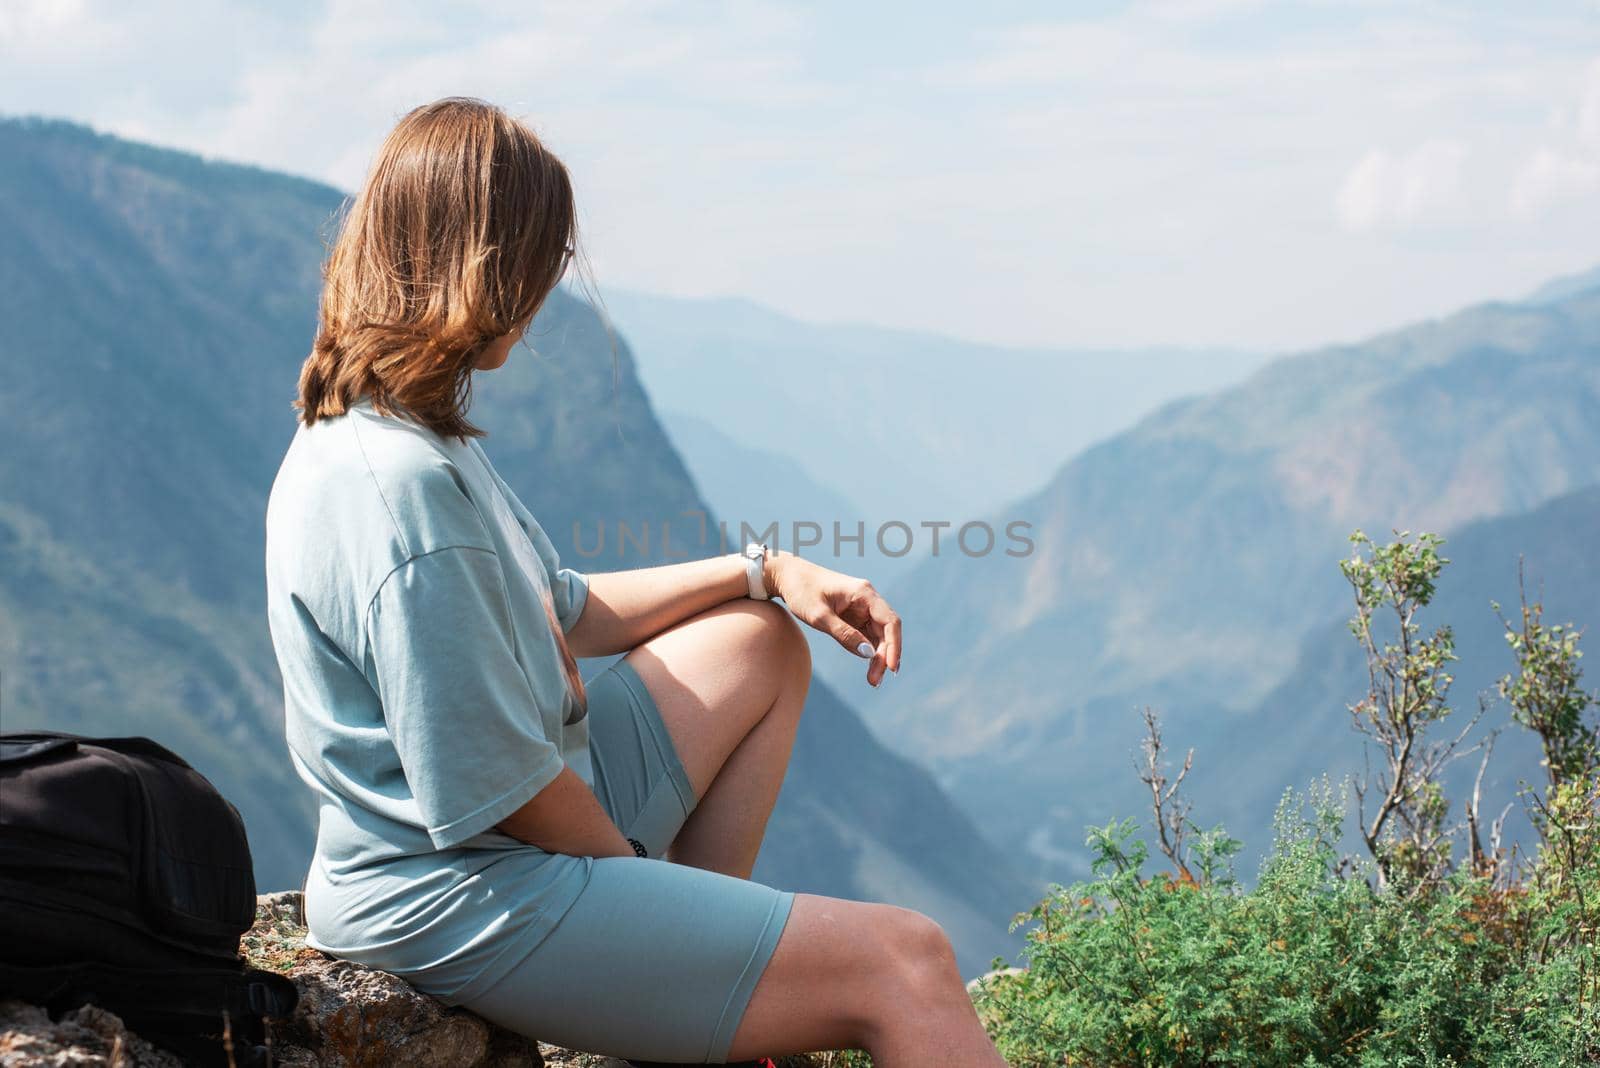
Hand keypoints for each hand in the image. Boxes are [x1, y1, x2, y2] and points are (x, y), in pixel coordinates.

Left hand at [766, 553, 901, 686]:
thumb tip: (868, 654)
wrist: (787, 576)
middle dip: (885, 656)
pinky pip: (868, 636)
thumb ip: (844, 634)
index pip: (890, 621)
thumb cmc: (801, 590)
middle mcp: (868, 600)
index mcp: (864, 593)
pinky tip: (869, 668)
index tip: (890, 667)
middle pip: (887, 631)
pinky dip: (869, 652)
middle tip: (875, 681)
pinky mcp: (854, 616)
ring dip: (879, 657)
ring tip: (873, 680)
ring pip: (880, 636)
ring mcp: (862, 608)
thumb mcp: (819, 616)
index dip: (894, 645)